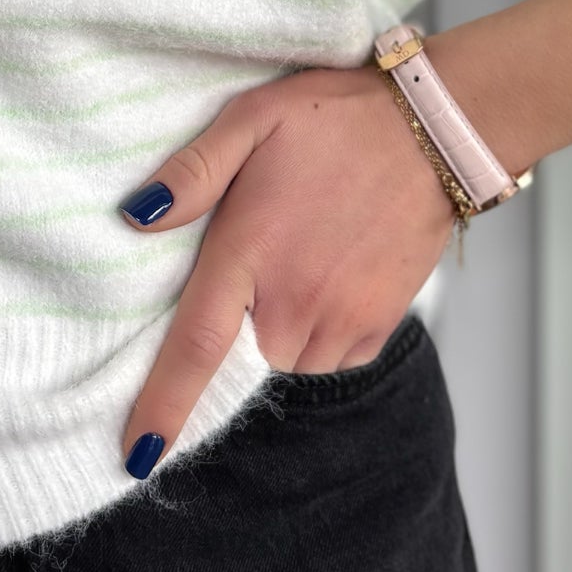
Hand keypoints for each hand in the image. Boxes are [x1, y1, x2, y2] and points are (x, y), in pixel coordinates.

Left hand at [117, 64, 454, 473]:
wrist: (435, 129)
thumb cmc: (337, 118)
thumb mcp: (252, 119)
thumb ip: (193, 171)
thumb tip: (137, 216)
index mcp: (250, 251)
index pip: (196, 347)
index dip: (163, 406)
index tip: (136, 454)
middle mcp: (296, 298)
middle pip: (244, 357)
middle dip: (236, 330)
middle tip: (255, 265)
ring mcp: (344, 316)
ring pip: (289, 363)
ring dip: (278, 334)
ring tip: (294, 264)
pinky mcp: (380, 322)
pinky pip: (334, 358)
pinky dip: (320, 337)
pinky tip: (326, 280)